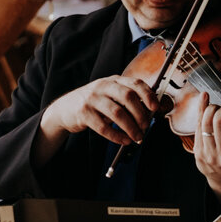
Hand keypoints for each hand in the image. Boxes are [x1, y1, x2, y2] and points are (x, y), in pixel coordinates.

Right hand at [37, 72, 162, 155]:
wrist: (65, 109)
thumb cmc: (95, 103)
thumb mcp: (110, 96)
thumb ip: (127, 100)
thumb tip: (151, 113)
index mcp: (114, 80)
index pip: (135, 83)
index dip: (148, 95)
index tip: (155, 107)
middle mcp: (103, 86)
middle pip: (127, 97)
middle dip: (140, 114)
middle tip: (145, 127)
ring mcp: (92, 98)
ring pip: (117, 113)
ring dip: (130, 128)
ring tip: (137, 138)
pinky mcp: (83, 113)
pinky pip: (103, 127)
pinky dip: (116, 136)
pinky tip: (124, 140)